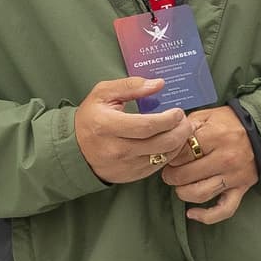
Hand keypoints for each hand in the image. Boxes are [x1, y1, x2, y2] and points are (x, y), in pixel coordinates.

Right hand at [73, 76, 187, 184]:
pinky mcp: (130, 176)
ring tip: (181, 130)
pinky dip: (169, 154)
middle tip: (185, 121)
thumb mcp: (103, 93)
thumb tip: (159, 83)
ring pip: (162, 157)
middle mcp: (115, 149)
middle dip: (180, 131)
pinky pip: (157, 166)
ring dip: (178, 143)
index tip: (178, 112)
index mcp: (106, 126)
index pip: (147, 126)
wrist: (75, 149)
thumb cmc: (92, 117)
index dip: (168, 119)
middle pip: (160, 143)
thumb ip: (131, 86)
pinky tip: (171, 143)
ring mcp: (123, 165)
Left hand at [164, 104, 258, 223]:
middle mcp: (225, 159)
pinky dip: (206, 216)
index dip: (169, 156)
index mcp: (215, 137)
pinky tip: (192, 213)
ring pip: (199, 193)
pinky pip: (224, 209)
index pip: (180, 154)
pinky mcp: (241, 189)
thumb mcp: (207, 115)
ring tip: (180, 184)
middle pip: (185, 175)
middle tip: (170, 170)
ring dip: (182, 192)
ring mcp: (233, 177)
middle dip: (171, 174)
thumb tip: (167, 141)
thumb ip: (186, 126)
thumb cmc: (230, 123)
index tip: (170, 155)